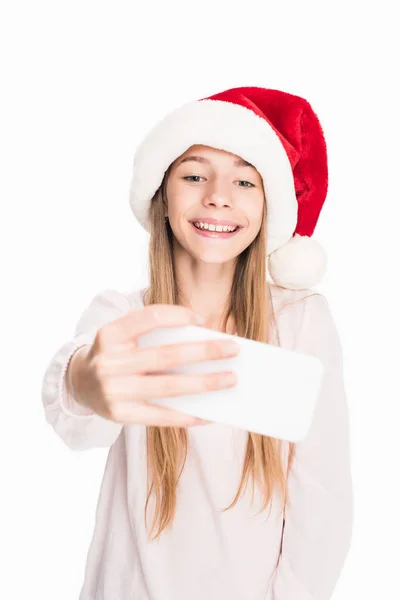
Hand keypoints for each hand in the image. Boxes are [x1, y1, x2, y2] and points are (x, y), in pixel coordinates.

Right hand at [73, 303, 239, 427]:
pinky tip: (210, 413)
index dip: (178, 316)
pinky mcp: (120, 415)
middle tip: (233, 348)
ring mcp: (113, 390)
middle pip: (166, 355)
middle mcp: (109, 362)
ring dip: (205, 383)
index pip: (149, 318)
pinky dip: (188, 415)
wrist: (79, 383)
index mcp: (110, 334)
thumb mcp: (123, 336)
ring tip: (230, 379)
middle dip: (205, 351)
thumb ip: (153, 333)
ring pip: (169, 387)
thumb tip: (203, 342)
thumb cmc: (114, 353)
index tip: (202, 318)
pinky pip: (161, 416)